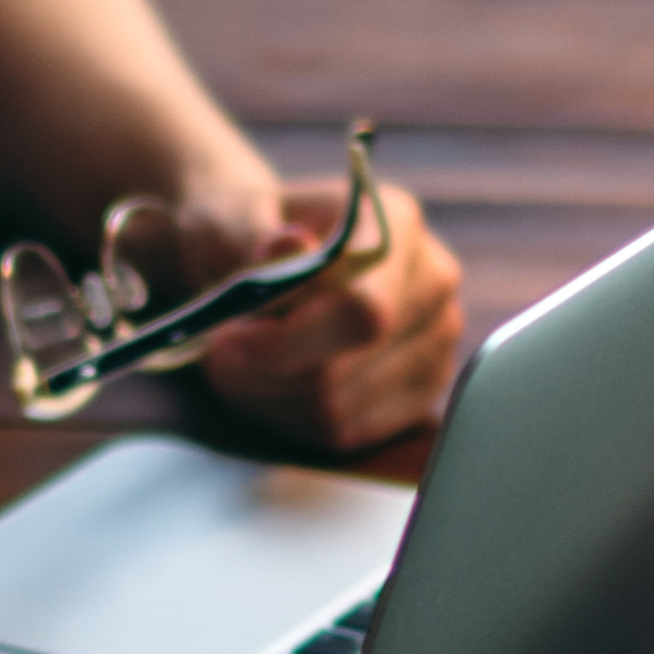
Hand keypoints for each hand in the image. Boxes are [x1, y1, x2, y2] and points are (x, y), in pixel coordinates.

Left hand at [148, 176, 468, 455]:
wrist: (265, 259)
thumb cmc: (246, 232)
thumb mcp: (230, 218)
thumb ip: (253, 234)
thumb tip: (291, 247)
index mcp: (396, 223)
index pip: (358, 309)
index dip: (285, 341)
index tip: (226, 341)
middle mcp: (432, 281)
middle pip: (343, 368)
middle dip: (263, 374)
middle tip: (219, 354)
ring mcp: (435, 341)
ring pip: (338, 410)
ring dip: (267, 399)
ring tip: (239, 366)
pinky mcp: (421, 391)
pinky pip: (346, 434)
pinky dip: (291, 420)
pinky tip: (269, 386)